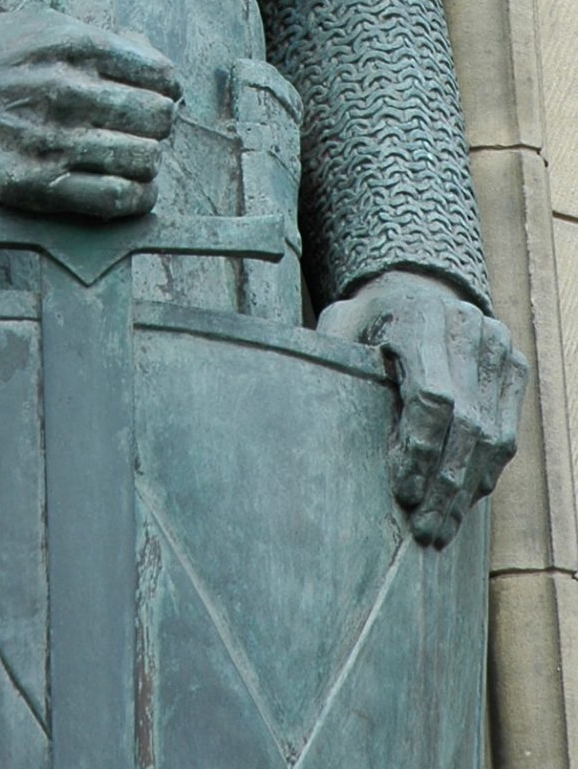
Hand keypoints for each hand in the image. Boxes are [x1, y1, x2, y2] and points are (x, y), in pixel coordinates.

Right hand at [0, 8, 180, 219]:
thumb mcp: (45, 24)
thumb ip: (106, 41)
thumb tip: (161, 70)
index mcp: (72, 44)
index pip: (161, 78)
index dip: (166, 92)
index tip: (154, 99)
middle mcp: (63, 89)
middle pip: (157, 120)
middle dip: (156, 127)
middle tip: (138, 130)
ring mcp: (46, 139)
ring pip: (144, 160)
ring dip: (145, 162)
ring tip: (128, 158)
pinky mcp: (30, 183)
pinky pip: (114, 198)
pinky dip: (134, 197)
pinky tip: (128, 188)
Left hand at [317, 268, 526, 546]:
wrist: (418, 288)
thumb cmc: (368, 319)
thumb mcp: (341, 326)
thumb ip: (329, 355)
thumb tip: (303, 404)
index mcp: (418, 317)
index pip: (433, 395)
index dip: (420, 449)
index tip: (404, 492)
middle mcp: (464, 326)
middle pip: (466, 422)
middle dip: (444, 484)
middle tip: (425, 528)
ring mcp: (495, 345)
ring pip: (492, 434)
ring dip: (466, 489)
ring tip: (442, 526)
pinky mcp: (513, 365)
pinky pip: (507, 432)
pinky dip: (485, 472)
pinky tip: (461, 501)